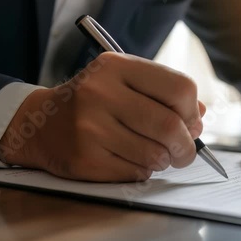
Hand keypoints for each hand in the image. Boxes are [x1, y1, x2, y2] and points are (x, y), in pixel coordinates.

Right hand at [0, 53, 205, 181]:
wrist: (41, 123)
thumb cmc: (93, 101)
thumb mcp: (125, 82)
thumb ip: (164, 93)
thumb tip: (200, 117)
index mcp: (116, 67)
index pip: (180, 88)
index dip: (192, 111)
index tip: (190, 122)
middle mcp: (100, 93)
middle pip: (170, 126)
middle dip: (186, 146)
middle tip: (184, 152)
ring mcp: (90, 128)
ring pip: (155, 155)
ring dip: (164, 160)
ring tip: (155, 154)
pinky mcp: (85, 159)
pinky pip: (136, 172)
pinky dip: (143, 170)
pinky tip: (130, 159)